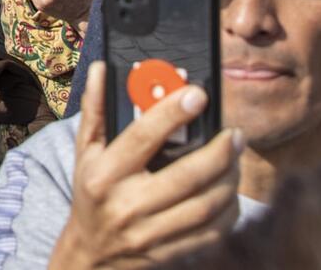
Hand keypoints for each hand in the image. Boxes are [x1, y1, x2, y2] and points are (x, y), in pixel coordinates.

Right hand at [47, 64, 241, 269]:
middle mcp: (127, 205)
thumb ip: (96, 110)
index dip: (173, 113)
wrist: (91, 255)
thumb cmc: (92, 194)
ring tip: (235, 159)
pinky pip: (211, 232)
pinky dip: (228, 210)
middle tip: (235, 134)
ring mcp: (149, 233)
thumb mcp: (85, 152)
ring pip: (205, 205)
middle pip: (186, 176)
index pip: (143, 138)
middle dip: (220, 151)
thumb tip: (102, 69)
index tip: (198, 94)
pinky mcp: (168, 252)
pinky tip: (229, 191)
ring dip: (229, 179)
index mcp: (105, 174)